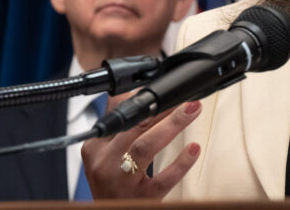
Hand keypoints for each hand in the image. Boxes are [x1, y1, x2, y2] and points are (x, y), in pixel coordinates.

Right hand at [81, 94, 202, 198]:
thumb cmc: (111, 184)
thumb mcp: (104, 154)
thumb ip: (118, 125)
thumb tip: (130, 92)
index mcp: (96, 148)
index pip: (121, 116)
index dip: (145, 100)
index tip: (166, 91)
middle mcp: (105, 163)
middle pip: (134, 127)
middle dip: (161, 108)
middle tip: (186, 98)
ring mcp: (122, 182)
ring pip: (145, 146)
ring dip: (172, 125)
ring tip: (192, 110)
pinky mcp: (140, 198)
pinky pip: (163, 179)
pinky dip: (180, 163)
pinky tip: (194, 149)